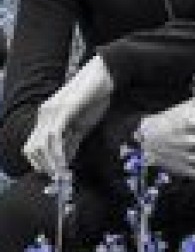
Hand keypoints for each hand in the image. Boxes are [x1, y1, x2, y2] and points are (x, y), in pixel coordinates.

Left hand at [23, 56, 113, 176]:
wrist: (106, 74)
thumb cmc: (96, 96)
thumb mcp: (83, 123)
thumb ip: (72, 140)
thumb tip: (66, 160)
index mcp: (47, 117)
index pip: (34, 146)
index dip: (40, 163)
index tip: (54, 175)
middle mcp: (44, 114)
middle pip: (32, 148)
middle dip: (42, 166)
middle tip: (56, 177)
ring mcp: (52, 112)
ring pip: (41, 145)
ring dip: (49, 163)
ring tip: (60, 174)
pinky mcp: (63, 110)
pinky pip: (55, 136)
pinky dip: (58, 153)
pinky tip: (65, 163)